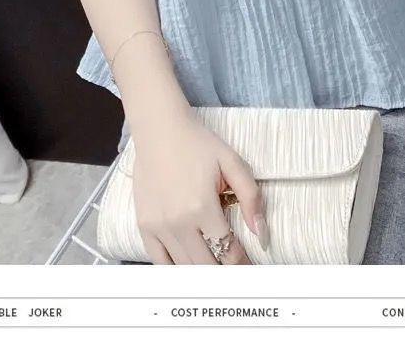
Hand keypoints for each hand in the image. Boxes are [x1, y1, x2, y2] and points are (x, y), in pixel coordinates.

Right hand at [131, 107, 266, 263]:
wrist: (159, 129)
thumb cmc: (197, 143)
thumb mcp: (231, 162)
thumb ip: (251, 197)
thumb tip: (260, 232)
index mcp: (202, 207)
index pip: (228, 251)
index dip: (243, 263)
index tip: (250, 269)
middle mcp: (178, 222)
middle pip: (206, 265)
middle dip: (225, 273)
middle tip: (236, 274)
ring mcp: (158, 226)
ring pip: (183, 268)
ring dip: (202, 273)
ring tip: (216, 271)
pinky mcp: (144, 225)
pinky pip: (159, 261)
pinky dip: (175, 269)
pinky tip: (188, 268)